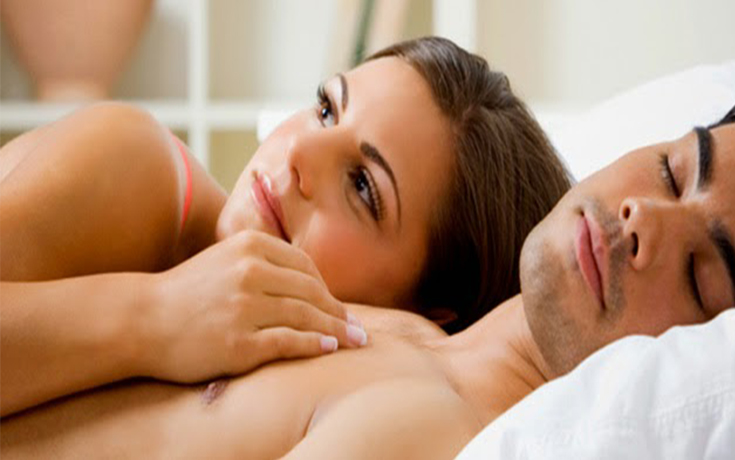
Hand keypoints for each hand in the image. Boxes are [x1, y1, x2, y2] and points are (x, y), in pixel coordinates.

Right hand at [141, 230, 367, 382]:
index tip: (337, 304)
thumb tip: (310, 281)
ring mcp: (245, 307)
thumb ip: (263, 261)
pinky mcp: (239, 342)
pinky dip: (313, 345)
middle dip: (339, 310)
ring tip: (354, 340)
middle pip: (311, 291)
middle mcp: (250, 273)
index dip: (327, 287)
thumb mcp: (224, 259)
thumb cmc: (186, 291)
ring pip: (305, 316)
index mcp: (249, 246)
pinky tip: (328, 348)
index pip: (305, 266)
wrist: (140, 320)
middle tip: (358, 327)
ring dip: (336, 330)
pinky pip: (288, 342)